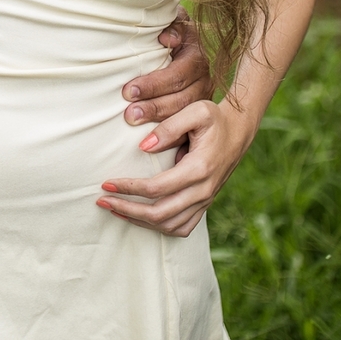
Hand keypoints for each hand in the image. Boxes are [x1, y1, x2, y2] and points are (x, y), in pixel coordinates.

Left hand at [97, 100, 252, 236]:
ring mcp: (205, 200)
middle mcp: (203, 190)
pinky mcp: (204, 204)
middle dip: (127, 209)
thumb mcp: (195, 111)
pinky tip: (138, 218)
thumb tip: (143, 147)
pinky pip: (181, 228)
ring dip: (139, 221)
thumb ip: (169, 127)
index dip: (128, 188)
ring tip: (114, 209)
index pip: (156, 188)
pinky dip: (158, 227)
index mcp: (199, 169)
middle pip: (160, 213)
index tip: (106, 183)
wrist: (238, 131)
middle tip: (102, 200)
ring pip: (169, 225)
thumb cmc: (214, 119)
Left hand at [122, 9, 212, 137]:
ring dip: (160, 124)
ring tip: (136, 127)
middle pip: (182, 99)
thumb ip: (172, 25)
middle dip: (154, 108)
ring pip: (186, 116)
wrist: (182, 43)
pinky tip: (154, 145)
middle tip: (129, 115)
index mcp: (196, 57)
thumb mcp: (173, 22)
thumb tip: (167, 39)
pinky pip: (189, 129)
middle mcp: (204, 79)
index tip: (128, 91)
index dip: (153, 84)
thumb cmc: (168, 31)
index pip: (177, 75)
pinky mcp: (199, 113)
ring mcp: (204, 98)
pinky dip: (172, 139)